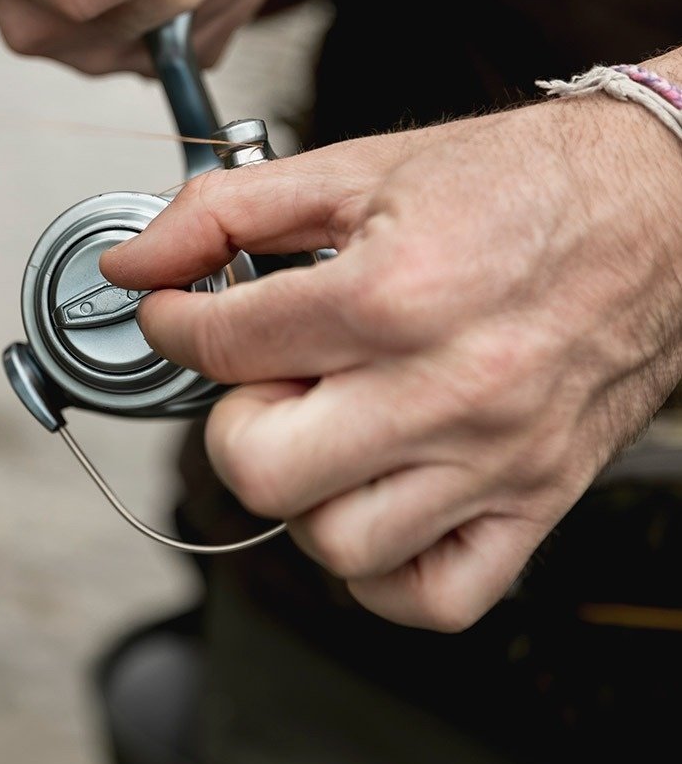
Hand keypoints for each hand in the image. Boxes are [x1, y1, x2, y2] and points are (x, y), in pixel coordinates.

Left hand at [101, 95, 681, 629]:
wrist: (664, 205)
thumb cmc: (524, 183)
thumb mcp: (362, 167)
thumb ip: (230, 210)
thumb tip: (135, 262)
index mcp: (395, 290)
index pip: (222, 346)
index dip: (171, 326)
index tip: (178, 317)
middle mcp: (447, 386)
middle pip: (262, 468)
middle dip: (233, 423)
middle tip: (262, 382)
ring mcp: (496, 457)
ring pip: (339, 545)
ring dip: (305, 497)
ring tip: (328, 435)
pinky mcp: (538, 501)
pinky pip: (438, 597)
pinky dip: (387, 572)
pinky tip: (378, 500)